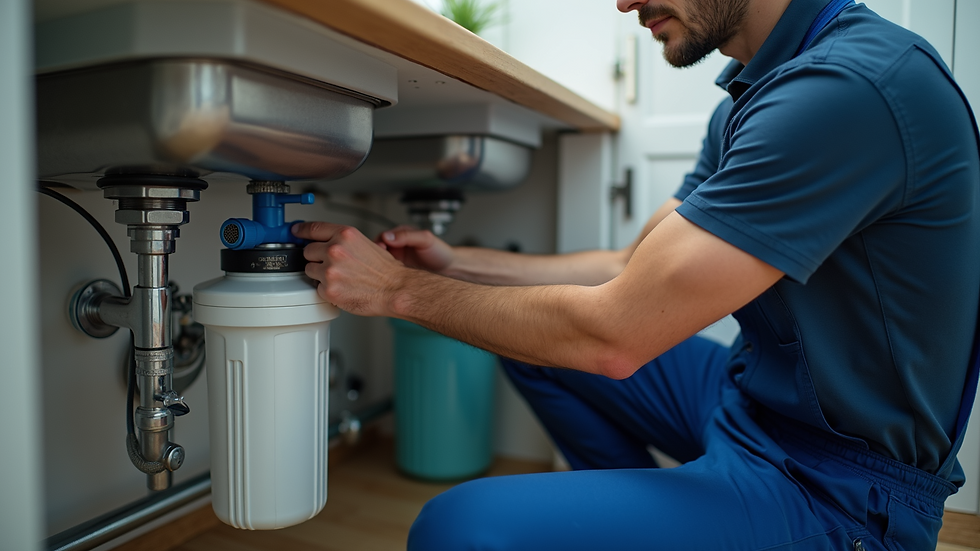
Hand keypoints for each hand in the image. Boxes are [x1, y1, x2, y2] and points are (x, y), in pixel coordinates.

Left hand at [292, 222, 407, 315]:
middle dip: (317, 258)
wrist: (395, 289)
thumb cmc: (385, 270)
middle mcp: (335, 250)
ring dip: (320, 275)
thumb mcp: (365, 243)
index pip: (313, 228)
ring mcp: (330, 270)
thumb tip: (325, 242)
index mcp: (345, 235)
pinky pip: (317, 288)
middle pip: (308, 251)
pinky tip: (342, 288)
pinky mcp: (329, 289)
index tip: (295, 231)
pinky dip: (327, 290)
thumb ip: (342, 240)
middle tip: (332, 265)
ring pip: (309, 270)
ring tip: (340, 278)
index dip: (301, 230)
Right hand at [377, 226, 454, 272]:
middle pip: (377, 249)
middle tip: (377, 262)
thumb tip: (387, 237)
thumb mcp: (426, 240)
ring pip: (380, 262)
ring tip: (380, 272)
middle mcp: (397, 246)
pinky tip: (385, 280)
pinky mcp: (398, 272)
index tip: (381, 248)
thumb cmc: (440, 252)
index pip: (383, 236)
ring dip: (378, 266)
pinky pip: (386, 273)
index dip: (379, 242)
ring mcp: (397, 260)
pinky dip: (383, 275)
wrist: (450, 269)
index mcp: (402, 235)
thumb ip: (407, 236)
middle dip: (375, 256)